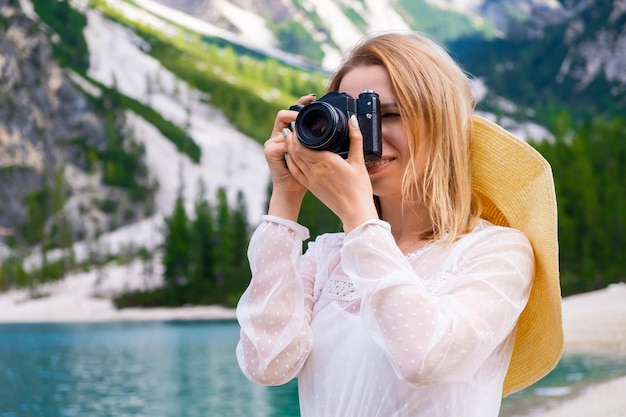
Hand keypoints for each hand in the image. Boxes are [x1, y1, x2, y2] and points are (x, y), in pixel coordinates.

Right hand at [265, 94, 316, 220]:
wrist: (292, 192)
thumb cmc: (309, 176)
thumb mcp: (320, 156)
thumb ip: (325, 141)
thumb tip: (345, 126)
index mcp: (292, 135)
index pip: (295, 113)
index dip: (302, 103)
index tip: (313, 97)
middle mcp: (280, 136)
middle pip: (285, 114)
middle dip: (297, 108)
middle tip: (309, 103)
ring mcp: (273, 143)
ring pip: (281, 122)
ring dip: (293, 119)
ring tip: (304, 117)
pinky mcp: (271, 151)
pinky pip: (280, 141)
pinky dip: (289, 138)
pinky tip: (298, 134)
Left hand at [285, 114, 378, 232]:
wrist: (354, 211)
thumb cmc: (359, 187)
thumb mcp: (359, 161)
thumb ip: (355, 139)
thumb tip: (352, 120)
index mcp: (325, 161)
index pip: (301, 145)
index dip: (296, 134)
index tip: (298, 124)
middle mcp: (314, 170)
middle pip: (294, 151)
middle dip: (291, 138)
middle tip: (293, 128)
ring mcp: (311, 180)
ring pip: (293, 161)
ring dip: (290, 149)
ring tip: (291, 139)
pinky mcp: (311, 187)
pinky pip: (296, 172)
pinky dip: (292, 162)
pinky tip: (292, 157)